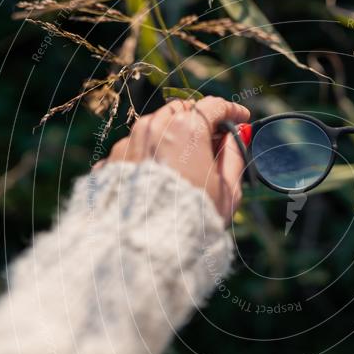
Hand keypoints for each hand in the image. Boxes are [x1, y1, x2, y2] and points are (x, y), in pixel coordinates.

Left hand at [96, 96, 250, 223]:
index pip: (213, 107)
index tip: (240, 117)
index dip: (231, 110)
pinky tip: (160, 173)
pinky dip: (150, 154)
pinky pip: (136, 148)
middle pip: (181, 111)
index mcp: (187, 129)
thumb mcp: (228, 189)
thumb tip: (234, 139)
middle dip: (198, 120)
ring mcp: (130, 143)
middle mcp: (154, 128)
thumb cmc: (193, 218)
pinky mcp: (113, 161)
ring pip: (155, 126)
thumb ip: (234, 156)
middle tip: (213, 139)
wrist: (148, 246)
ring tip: (183, 159)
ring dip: (171, 135)